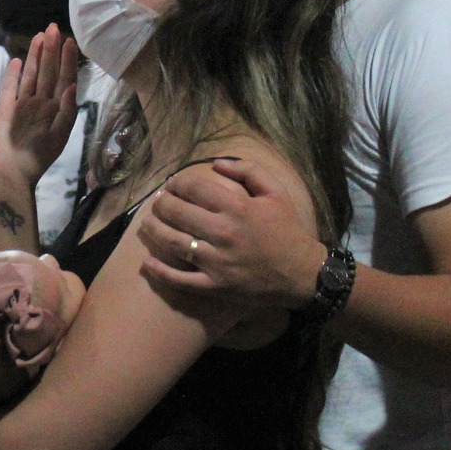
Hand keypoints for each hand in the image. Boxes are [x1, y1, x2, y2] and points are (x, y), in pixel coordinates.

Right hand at [0, 25, 78, 188]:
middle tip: (53, 27)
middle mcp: (41, 104)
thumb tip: (73, 86)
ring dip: (35, 56)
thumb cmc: (35, 157)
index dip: (67, 61)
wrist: (9, 173)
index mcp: (57, 110)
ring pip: (31, 75)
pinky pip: (10, 87)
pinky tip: (17, 61)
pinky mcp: (5, 108)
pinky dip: (14, 74)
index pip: (64, 79)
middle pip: (47, 72)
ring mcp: (23, 105)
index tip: (70, 41)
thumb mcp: (59, 136)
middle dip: (51, 51)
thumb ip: (67, 111)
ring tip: (39, 36)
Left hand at [136, 159, 325, 310]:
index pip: (193, 188)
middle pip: (177, 213)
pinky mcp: (215, 286)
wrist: (304, 274)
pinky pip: (181, 280)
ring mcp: (217, 261)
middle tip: (157, 203)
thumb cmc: (288, 231)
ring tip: (146, 225)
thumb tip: (216, 163)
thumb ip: (248, 171)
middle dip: (161, 204)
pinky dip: (160, 272)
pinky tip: (147, 263)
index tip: (172, 185)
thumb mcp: (276, 193)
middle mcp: (223, 232)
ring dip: (153, 231)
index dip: (176, 183)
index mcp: (236, 208)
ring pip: (173, 243)